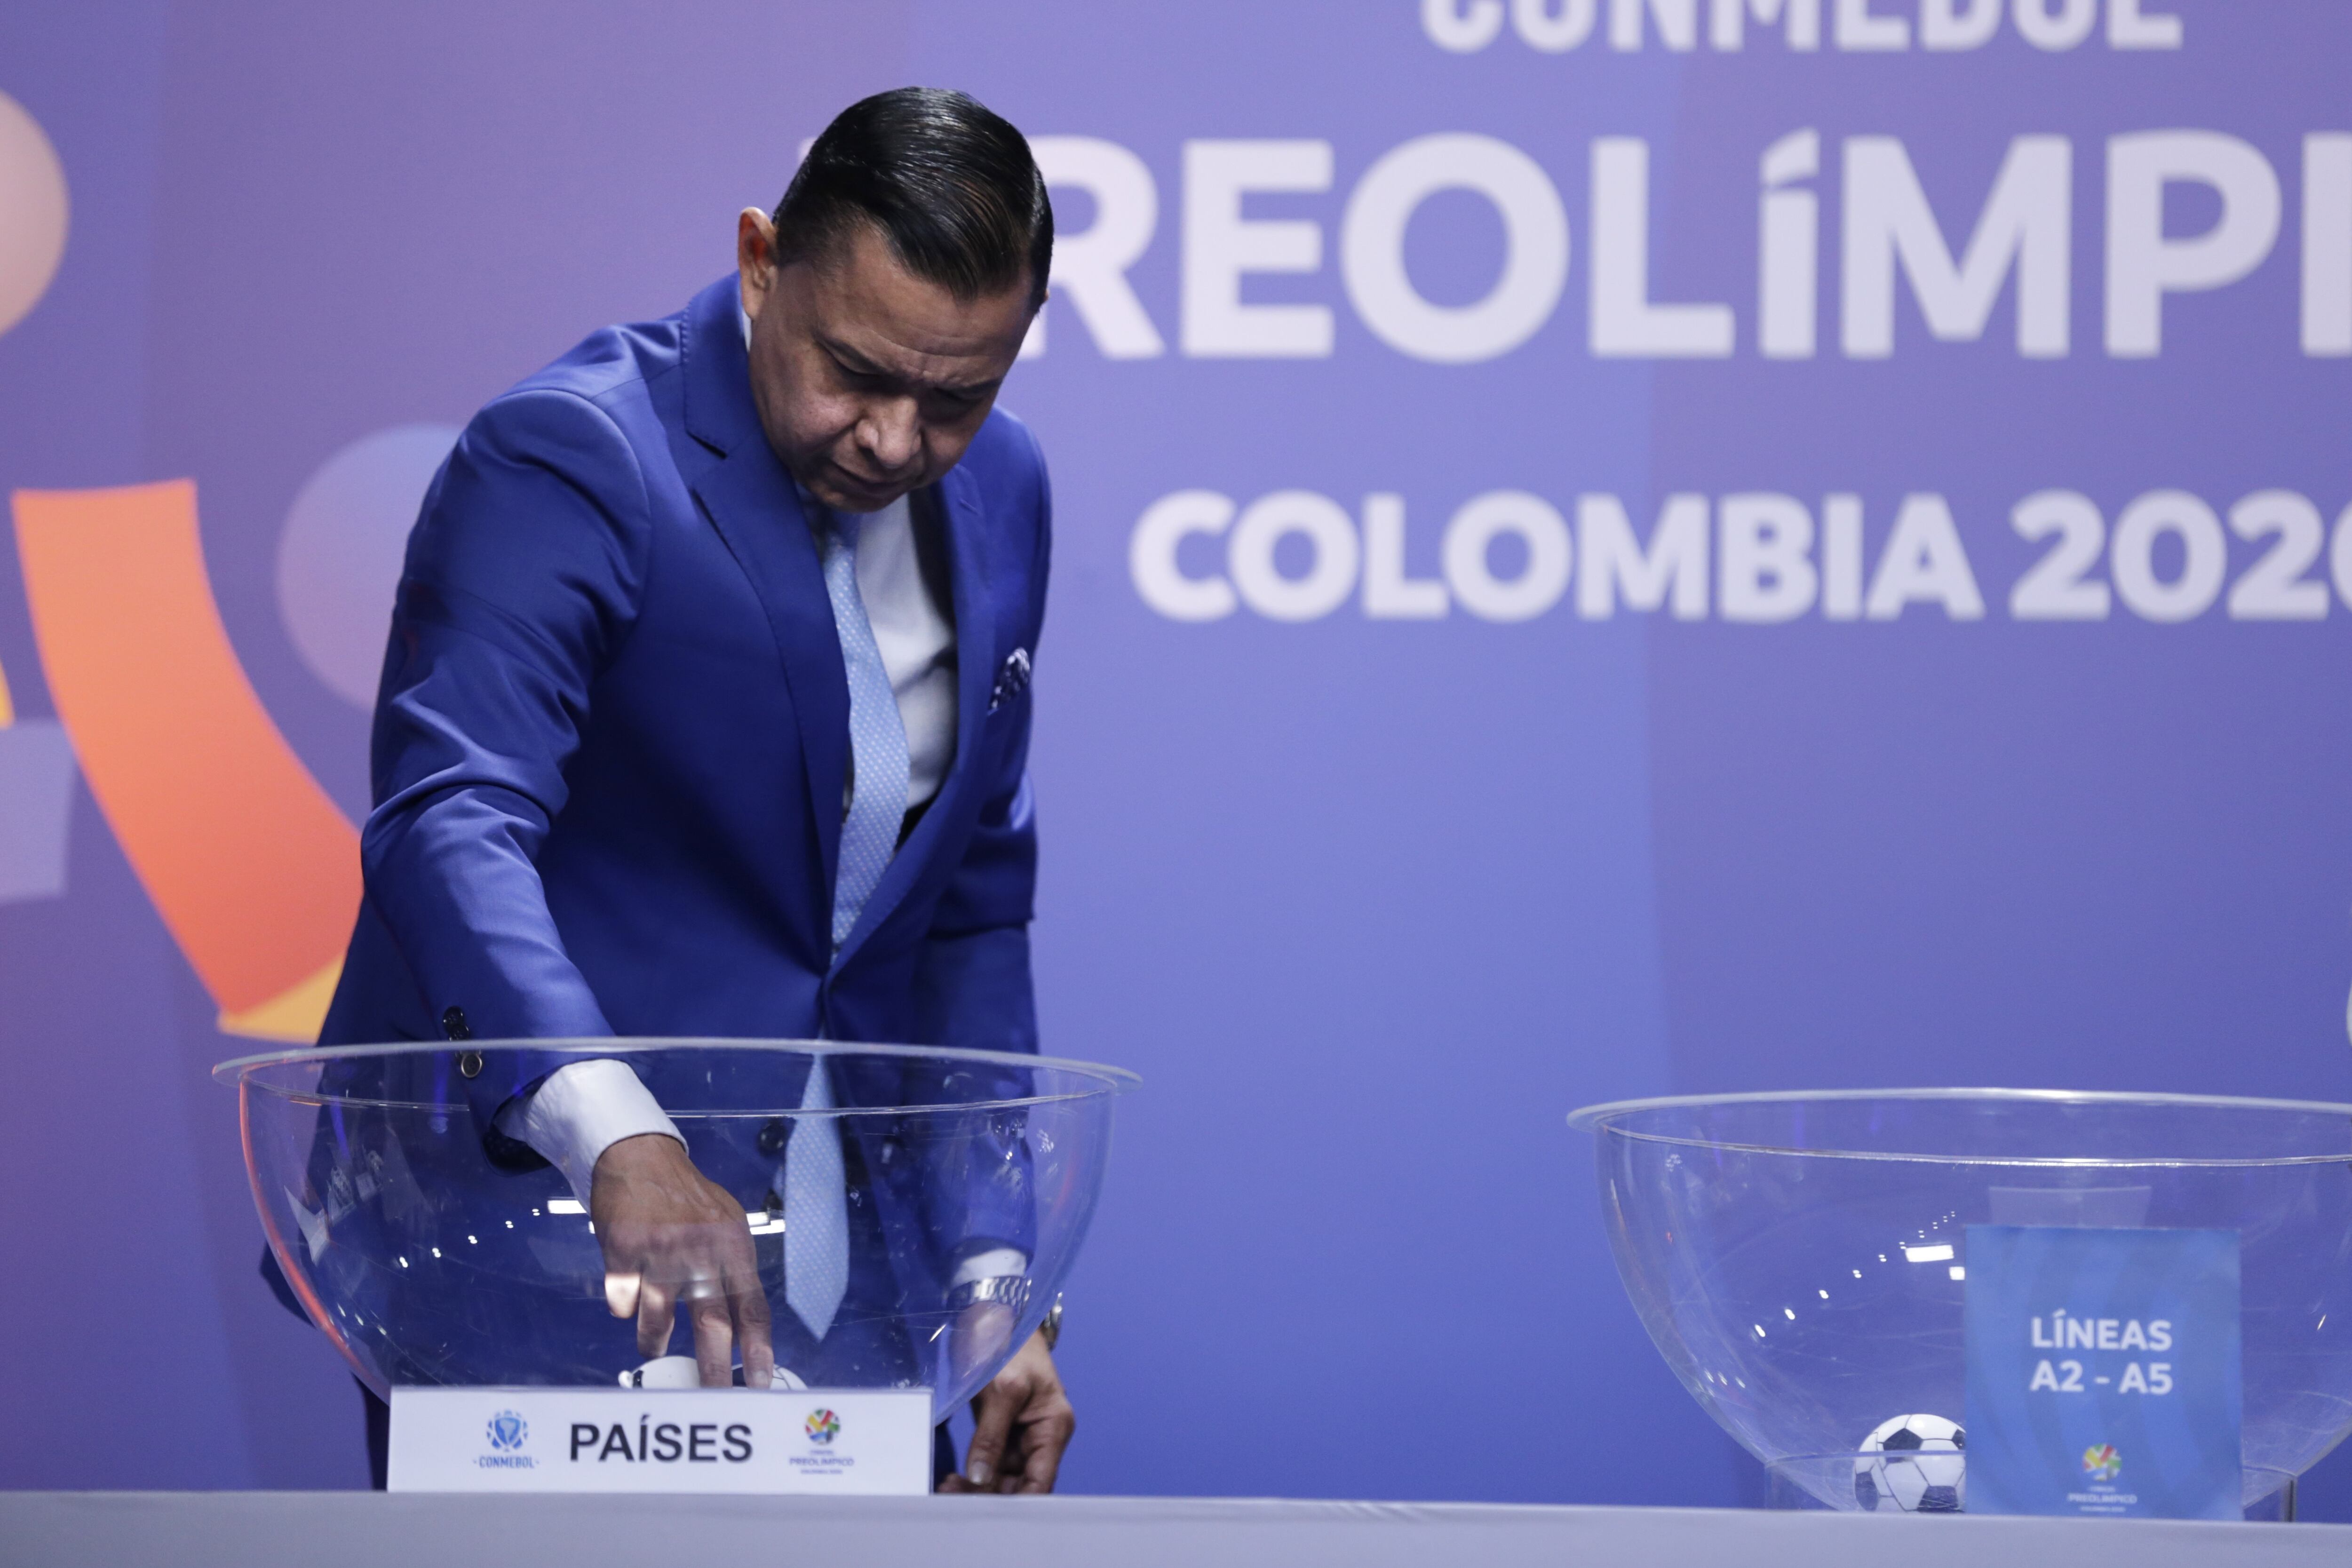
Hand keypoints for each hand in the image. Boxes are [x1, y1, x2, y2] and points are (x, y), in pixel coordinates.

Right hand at [591, 1133, 772, 1388]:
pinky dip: (624, 1307)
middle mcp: (700, 1251)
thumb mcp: (726, 1223)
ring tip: (653, 1347)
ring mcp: (660, 1251)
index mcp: (733, 1246)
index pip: (753, 1306)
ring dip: (653, 1341)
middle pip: (712, 1322)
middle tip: (711, 1399)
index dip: (758, 1349)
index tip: (759, 1382)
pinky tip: (627, 1295)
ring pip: (657, 1319)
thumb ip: (734, 1269)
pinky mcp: (623, 1250)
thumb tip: (745, 1327)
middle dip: (712, 1368)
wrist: (640, 1156)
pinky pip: (622, 1301)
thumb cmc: (686, 1197)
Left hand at [939, 1326, 1072, 1494]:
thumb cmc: (1008, 1345)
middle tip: (952, 1495)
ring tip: (947, 1487)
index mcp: (1053, 1426)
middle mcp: (1041, 1436)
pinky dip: (973, 1472)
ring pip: (1003, 1477)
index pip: (1041, 1481)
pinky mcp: (1001, 1431)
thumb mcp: (1002, 1389)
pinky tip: (953, 1477)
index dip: (1017, 1501)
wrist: (995, 1317)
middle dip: (989, 1494)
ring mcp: (1021, 1435)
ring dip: (977, 1486)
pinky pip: (990, 1462)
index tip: (982, 1509)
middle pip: (1021, 1483)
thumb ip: (992, 1436)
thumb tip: (980, 1478)